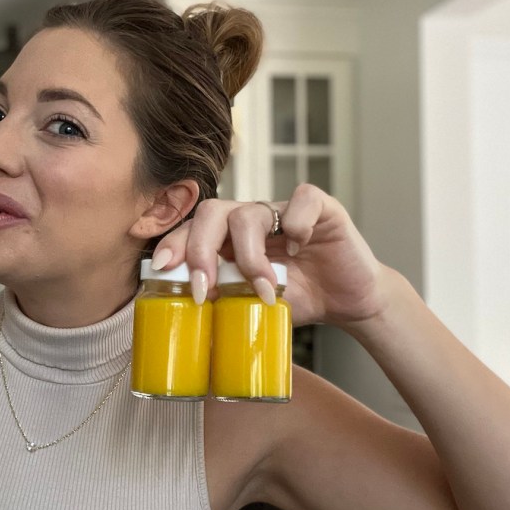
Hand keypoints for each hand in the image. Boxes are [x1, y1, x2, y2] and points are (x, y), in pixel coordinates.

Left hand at [154, 184, 389, 327]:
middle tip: (204, 288)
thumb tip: (185, 309)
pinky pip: (301, 200)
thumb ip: (223, 298)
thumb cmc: (298, 299)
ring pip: (248, 212)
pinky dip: (296, 224)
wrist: (348, 302)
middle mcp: (251, 219)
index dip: (173, 245)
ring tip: (262, 288)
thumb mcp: (252, 303)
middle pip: (211, 212)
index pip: (191, 229)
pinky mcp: (320, 209)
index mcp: (228, 238)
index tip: (161, 270)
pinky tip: (299, 248)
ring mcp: (283, 211)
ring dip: (248, 255)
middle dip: (199, 250)